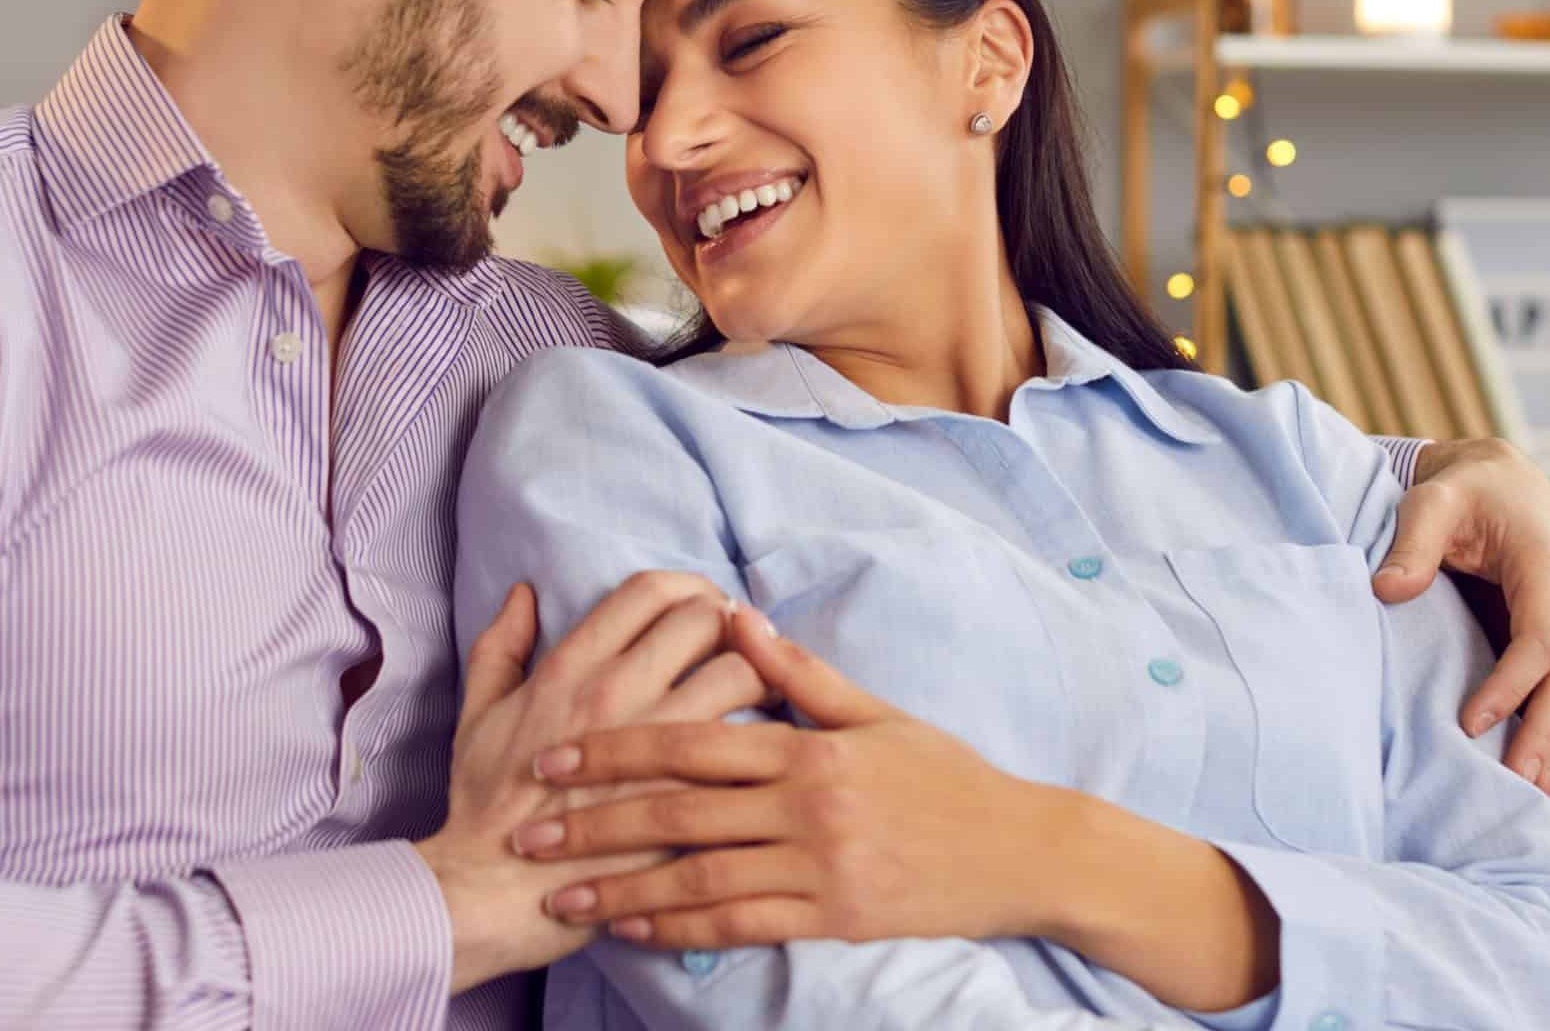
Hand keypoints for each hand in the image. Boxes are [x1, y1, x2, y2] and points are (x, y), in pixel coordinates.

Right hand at [418, 575, 771, 992]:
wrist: (493, 890)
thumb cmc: (483, 806)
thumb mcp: (476, 714)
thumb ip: (500, 646)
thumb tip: (523, 595)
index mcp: (571, 667)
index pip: (651, 591)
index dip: (687, 587)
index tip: (699, 608)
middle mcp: (619, 691)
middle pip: (705, 618)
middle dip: (729, 623)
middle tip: (733, 647)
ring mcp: (660, 744)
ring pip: (744, 673)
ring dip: (760, 676)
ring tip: (757, 694)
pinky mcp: (689, 793)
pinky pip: (751, 743)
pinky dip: (763, 736)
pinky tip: (757, 750)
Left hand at [506, 607, 1053, 950]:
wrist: (1021, 850)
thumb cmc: (945, 776)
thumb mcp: (877, 713)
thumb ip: (799, 673)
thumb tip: (736, 618)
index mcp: (809, 750)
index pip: (692, 743)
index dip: (615, 748)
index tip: (553, 755)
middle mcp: (807, 808)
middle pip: (680, 812)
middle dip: (595, 821)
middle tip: (528, 830)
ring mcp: (821, 868)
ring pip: (700, 879)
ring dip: (623, 889)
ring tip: (563, 896)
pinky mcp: (835, 918)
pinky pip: (742, 926)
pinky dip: (681, 931)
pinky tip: (636, 931)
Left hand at [1374, 438, 1549, 795]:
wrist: (1506, 481)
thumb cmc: (1465, 492)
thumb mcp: (1432, 501)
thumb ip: (1413, 543)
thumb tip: (1387, 590)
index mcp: (1548, 565)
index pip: (1542, 640)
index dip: (1511, 686)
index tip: (1473, 723)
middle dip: (1546, 735)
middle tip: (1516, 787)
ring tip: (1535, 795)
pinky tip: (1544, 770)